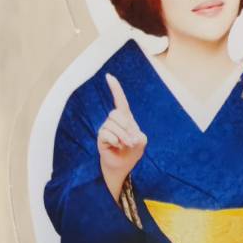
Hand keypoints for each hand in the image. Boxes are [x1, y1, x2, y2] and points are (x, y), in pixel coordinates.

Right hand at [98, 73, 146, 199]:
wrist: (123, 166)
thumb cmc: (132, 152)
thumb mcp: (141, 142)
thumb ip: (138, 135)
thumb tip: (127, 134)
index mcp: (125, 118)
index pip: (120, 100)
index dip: (115, 89)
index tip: (109, 76)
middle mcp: (114, 121)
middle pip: (115, 114)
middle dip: (125, 128)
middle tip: (131, 141)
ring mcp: (106, 128)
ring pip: (111, 125)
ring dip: (122, 137)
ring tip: (125, 145)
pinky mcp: (101, 138)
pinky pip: (106, 134)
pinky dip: (115, 141)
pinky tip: (116, 146)